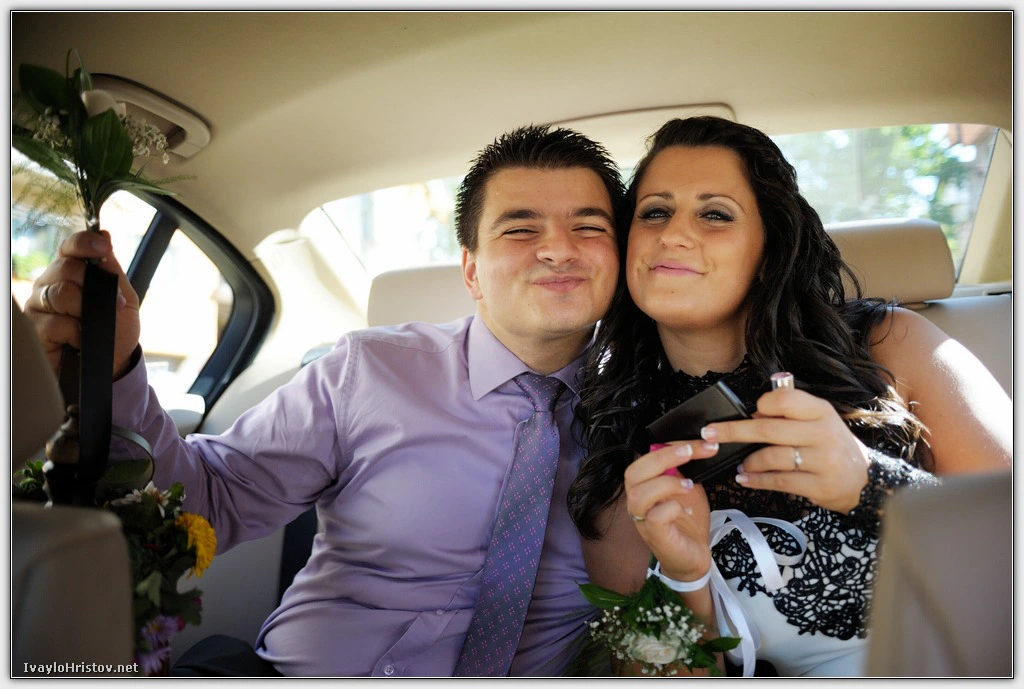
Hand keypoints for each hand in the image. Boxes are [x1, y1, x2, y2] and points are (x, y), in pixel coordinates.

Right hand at [23, 229, 140, 379]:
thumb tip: (104, 236)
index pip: (70, 248)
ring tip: (91, 326)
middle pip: (66, 269)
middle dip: (92, 287)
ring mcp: (39, 307)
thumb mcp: (124, 299)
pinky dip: (75, 334)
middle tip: (106, 305)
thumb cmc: (116, 331)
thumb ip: (111, 270)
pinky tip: (78, 341)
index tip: (103, 246)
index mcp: (73, 272)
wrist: (112, 365)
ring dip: (85, 312)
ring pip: (60, 294)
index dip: (84, 243)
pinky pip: (54, 324)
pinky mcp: (34, 331)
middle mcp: (51, 284)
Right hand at [623, 441, 718, 582]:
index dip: (671, 445)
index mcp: (643, 485)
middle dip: (663, 457)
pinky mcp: (654, 536)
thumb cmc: (687, 520)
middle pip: (633, 472)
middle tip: (691, 452)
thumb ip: (683, 469)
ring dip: (667, 483)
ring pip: (639, 494)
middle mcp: (637, 501)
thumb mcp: (687, 487)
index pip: (646, 457)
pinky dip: (673, 508)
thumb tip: (693, 444)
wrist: (693, 556)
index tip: (700, 442)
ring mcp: (642, 519)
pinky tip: (688, 509)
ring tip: (688, 485)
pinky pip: (654, 517)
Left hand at [701, 387, 870, 513]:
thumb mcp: (818, 421)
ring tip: (740, 464)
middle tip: (710, 433)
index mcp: (821, 412)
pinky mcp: (819, 486)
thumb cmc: (830, 445)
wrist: (862, 480)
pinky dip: (757, 480)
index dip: (765, 404)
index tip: (751, 411)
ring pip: (772, 457)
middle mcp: (824, 433)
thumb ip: (790, 414)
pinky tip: (745, 478)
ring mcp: (823, 461)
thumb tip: (752, 414)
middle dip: (734, 431)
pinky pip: (779, 481)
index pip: (787, 400)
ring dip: (748, 461)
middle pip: (769, 430)